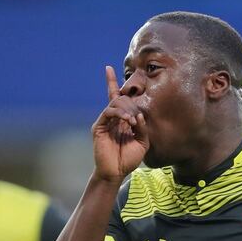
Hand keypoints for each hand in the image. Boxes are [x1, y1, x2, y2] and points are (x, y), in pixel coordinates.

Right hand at [91, 66, 148, 181]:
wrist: (116, 173)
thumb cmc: (128, 159)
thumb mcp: (142, 143)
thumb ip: (142, 127)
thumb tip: (138, 114)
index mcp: (121, 120)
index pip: (116, 97)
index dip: (111, 82)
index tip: (108, 67)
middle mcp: (111, 118)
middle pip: (120, 98)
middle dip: (131, 104)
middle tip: (136, 121)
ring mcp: (104, 122)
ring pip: (115, 104)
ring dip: (127, 110)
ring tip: (132, 123)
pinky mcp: (98, 127)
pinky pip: (108, 112)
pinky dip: (119, 113)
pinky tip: (127, 121)